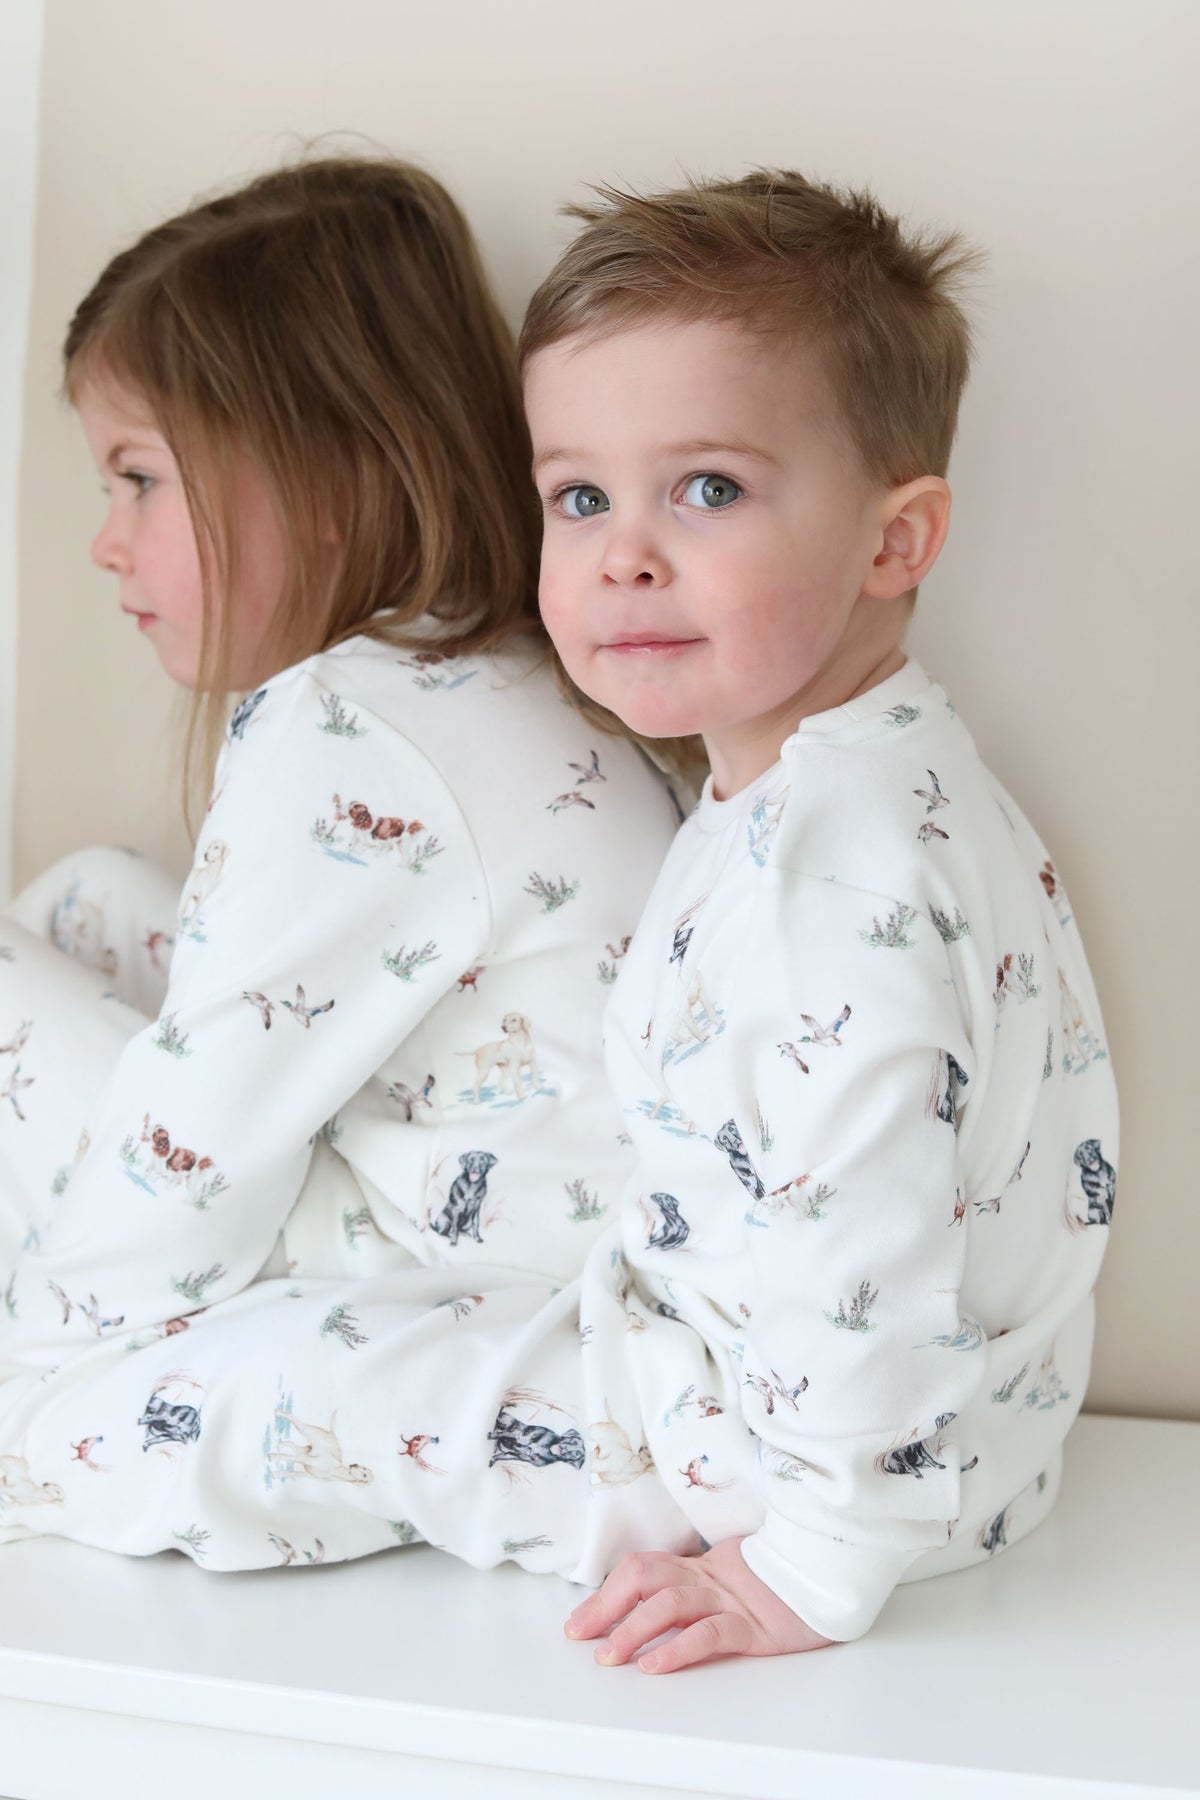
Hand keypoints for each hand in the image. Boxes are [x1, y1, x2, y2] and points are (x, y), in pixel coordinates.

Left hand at [564, 1536, 832, 1673]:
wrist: (833, 1579)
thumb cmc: (779, 1585)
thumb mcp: (729, 1580)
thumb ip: (694, 1586)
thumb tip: (643, 1605)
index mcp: (700, 1568)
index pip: (642, 1569)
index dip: (605, 1592)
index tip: (577, 1623)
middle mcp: (709, 1580)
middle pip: (646, 1579)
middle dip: (607, 1607)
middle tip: (581, 1636)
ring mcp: (732, 1600)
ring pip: (670, 1605)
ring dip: (633, 1630)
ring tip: (609, 1655)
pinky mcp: (755, 1628)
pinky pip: (710, 1635)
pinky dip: (677, 1649)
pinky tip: (655, 1665)